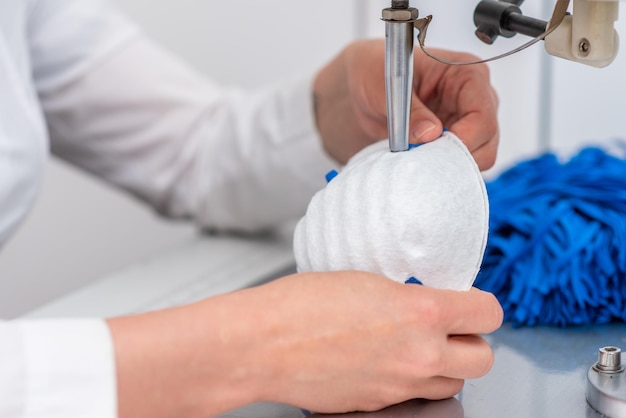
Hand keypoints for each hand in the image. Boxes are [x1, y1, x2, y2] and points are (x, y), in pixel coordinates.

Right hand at [109, 271, 502, 416]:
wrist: (263, 345)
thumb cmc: (300, 304)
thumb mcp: (365, 277)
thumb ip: (407, 291)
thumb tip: (426, 298)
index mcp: (420, 313)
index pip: (488, 313)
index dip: (482, 304)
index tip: (469, 300)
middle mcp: (419, 355)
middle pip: (484, 359)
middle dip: (472, 340)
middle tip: (451, 325)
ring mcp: (400, 385)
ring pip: (455, 384)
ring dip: (447, 364)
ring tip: (420, 345)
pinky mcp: (379, 403)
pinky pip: (415, 396)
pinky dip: (414, 380)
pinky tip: (389, 360)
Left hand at [313, 39, 498, 169]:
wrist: (364, 85)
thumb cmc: (377, 71)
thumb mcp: (387, 86)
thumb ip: (410, 111)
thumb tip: (430, 135)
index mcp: (466, 73)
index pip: (482, 114)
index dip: (464, 139)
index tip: (436, 151)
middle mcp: (475, 97)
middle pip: (487, 140)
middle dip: (458, 156)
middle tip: (424, 159)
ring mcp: (469, 121)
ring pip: (479, 156)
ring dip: (449, 164)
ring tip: (418, 156)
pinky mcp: (457, 139)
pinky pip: (461, 164)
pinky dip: (442, 168)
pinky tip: (420, 159)